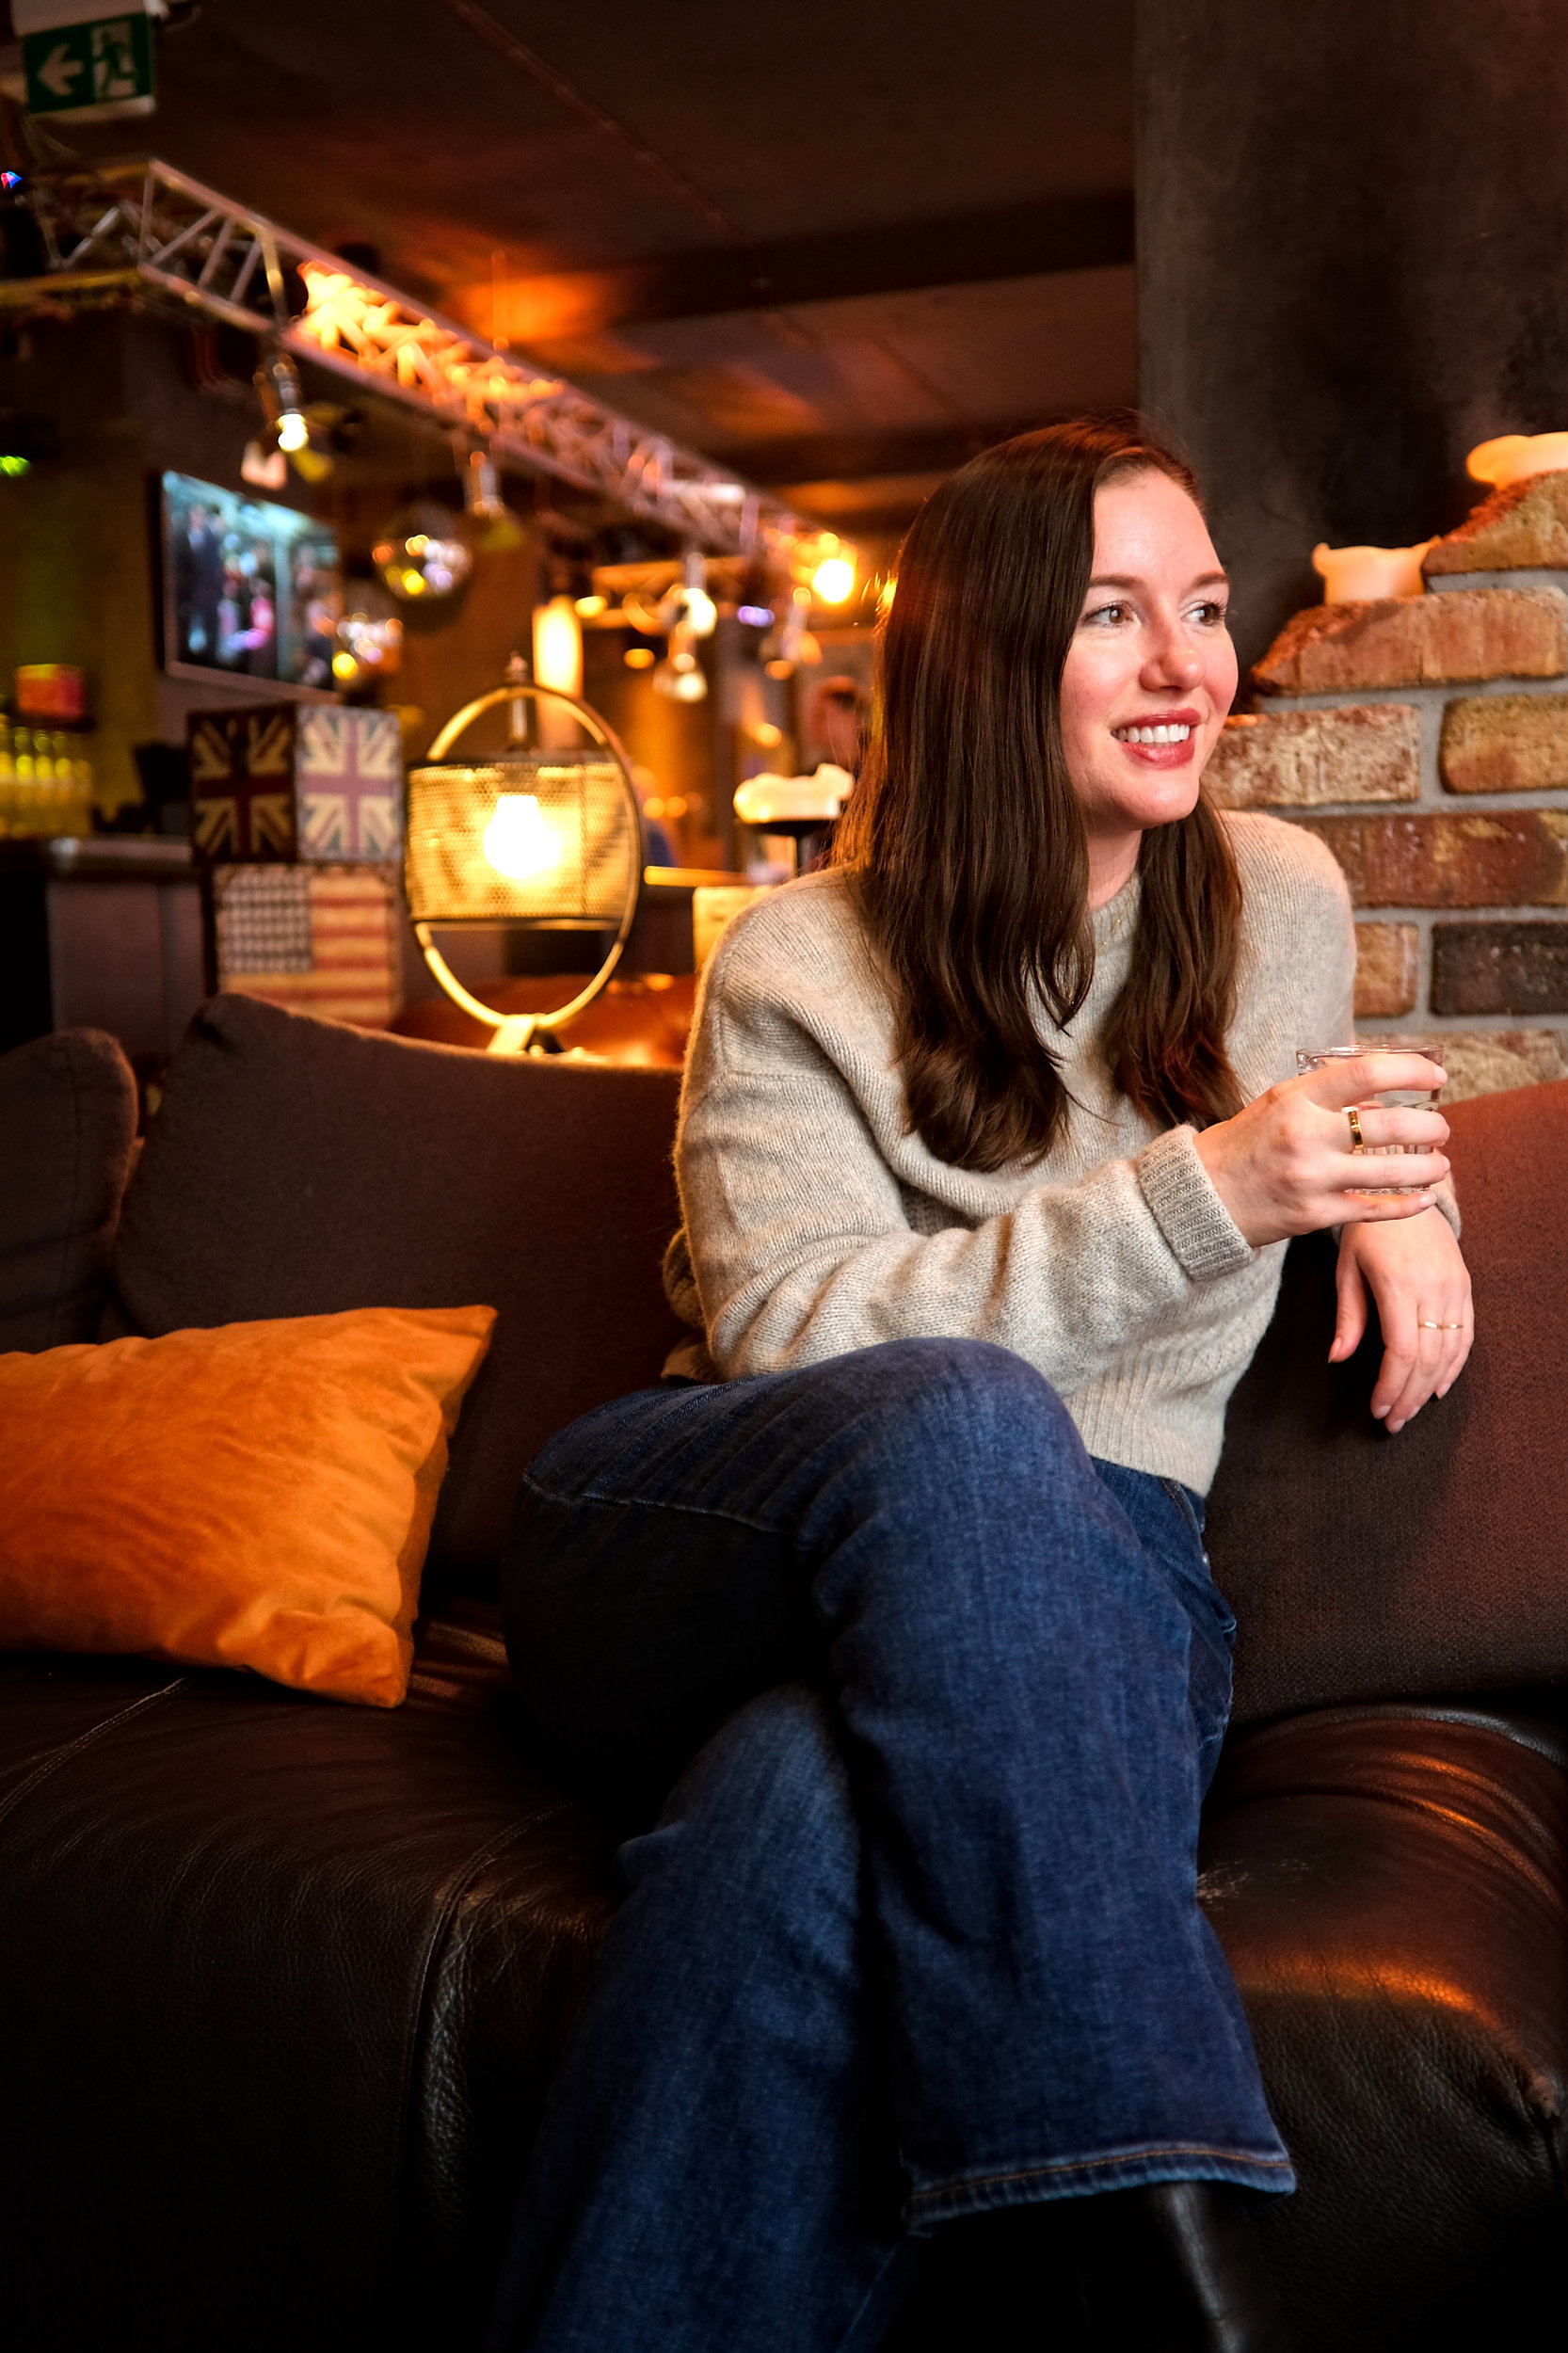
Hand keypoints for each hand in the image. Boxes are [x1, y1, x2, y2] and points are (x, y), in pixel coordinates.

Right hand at [1191, 1054, 1449, 1247]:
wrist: (1200, 1196)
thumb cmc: (1242, 1144)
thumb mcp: (1276, 1104)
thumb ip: (1325, 1097)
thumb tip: (1381, 1098)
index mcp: (1296, 1099)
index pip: (1367, 1074)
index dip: (1411, 1071)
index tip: (1437, 1075)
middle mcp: (1306, 1136)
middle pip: (1390, 1127)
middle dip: (1430, 1127)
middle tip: (1442, 1128)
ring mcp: (1312, 1178)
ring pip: (1391, 1172)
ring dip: (1427, 1167)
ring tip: (1440, 1163)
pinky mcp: (1314, 1215)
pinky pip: (1375, 1209)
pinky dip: (1407, 1205)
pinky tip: (1424, 1198)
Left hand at [1332, 1211, 1473, 1433]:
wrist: (1404, 1190)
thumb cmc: (1367, 1230)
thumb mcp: (1347, 1268)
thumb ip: (1348, 1316)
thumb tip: (1337, 1359)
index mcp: (1399, 1284)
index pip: (1402, 1351)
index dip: (1391, 1386)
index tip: (1378, 1410)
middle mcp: (1433, 1288)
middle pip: (1428, 1359)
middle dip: (1409, 1397)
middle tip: (1393, 1423)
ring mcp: (1454, 1287)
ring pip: (1450, 1351)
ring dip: (1430, 1387)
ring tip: (1410, 1411)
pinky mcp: (1465, 1286)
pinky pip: (1466, 1335)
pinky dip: (1454, 1366)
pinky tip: (1437, 1387)